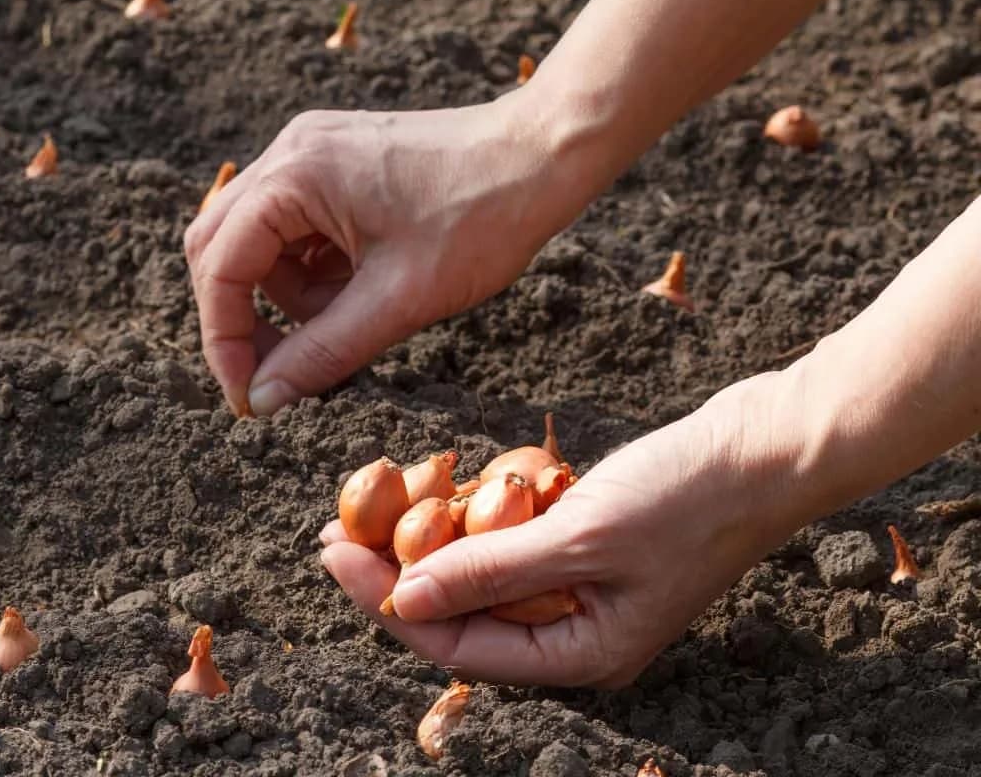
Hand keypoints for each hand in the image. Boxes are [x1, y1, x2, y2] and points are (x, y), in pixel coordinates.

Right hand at [182, 93, 587, 415]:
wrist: (544, 156)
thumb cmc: (482, 217)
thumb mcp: (398, 300)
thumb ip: (322, 352)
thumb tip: (262, 401)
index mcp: (295, 175)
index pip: (221, 267)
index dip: (225, 340)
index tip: (249, 397)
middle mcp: (291, 153)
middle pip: (222, 249)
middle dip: (244, 317)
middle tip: (277, 375)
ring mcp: (313, 154)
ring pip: (260, 244)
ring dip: (289, 297)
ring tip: (353, 316)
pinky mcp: (337, 166)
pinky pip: (297, 230)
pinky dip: (316, 272)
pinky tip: (362, 288)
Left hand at [320, 373, 814, 685]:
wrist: (769, 445)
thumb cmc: (690, 498)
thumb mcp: (582, 538)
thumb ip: (488, 572)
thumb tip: (400, 600)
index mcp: (580, 655)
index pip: (456, 645)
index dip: (386, 602)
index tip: (332, 552)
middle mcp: (576, 632)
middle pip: (462, 612)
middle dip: (397, 570)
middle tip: (337, 525)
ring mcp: (583, 586)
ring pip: (483, 573)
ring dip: (433, 537)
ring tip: (380, 498)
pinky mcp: (588, 543)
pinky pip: (514, 540)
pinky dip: (480, 515)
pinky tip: (446, 485)